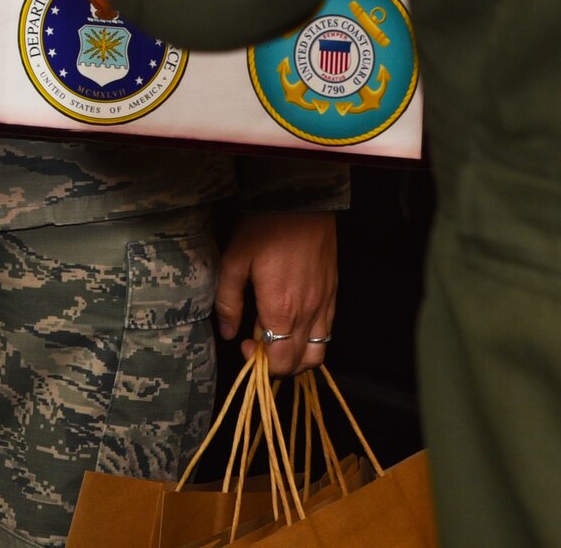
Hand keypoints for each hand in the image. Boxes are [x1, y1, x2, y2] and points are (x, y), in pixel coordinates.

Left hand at [215, 211, 336, 374]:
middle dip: (277, 362)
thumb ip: (228, 301)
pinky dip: (313, 337)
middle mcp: (308, 313)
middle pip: (300, 363)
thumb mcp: (234, 260)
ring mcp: (324, 303)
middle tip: (258, 341)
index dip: (261, 363)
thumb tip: (228, 333)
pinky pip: (328, 329)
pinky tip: (295, 320)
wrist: (300, 198)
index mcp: (282, 310)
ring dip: (298, 355)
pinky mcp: (332, 291)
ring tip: (278, 337)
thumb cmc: (264, 226)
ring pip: (319, 352)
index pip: (280, 362)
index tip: (245, 344)